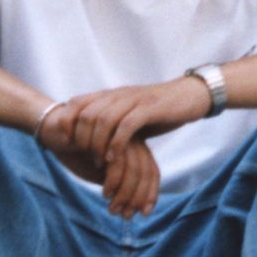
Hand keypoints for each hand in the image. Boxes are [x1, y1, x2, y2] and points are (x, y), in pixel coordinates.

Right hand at [28, 101, 178, 218]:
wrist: (53, 131)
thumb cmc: (77, 153)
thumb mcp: (99, 173)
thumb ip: (116, 185)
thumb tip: (132, 210)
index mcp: (134, 146)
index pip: (151, 171)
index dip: (150, 194)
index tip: (143, 213)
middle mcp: (129, 138)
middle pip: (144, 170)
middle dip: (136, 197)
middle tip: (124, 214)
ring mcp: (116, 133)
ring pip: (131, 166)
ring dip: (122, 191)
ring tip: (111, 206)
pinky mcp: (103, 134)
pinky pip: (113, 158)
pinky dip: (113, 181)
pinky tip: (104, 191)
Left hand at [54, 75, 213, 161]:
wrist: (190, 96)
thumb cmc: (159, 110)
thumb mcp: (130, 113)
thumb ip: (111, 121)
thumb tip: (89, 138)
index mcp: (111, 95)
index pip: (77, 103)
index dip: (67, 121)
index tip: (65, 141)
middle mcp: (119, 95)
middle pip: (87, 114)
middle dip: (81, 138)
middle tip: (84, 156)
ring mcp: (134, 101)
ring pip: (104, 120)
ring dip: (97, 143)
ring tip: (99, 161)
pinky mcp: (150, 109)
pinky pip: (126, 126)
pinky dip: (116, 143)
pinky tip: (113, 158)